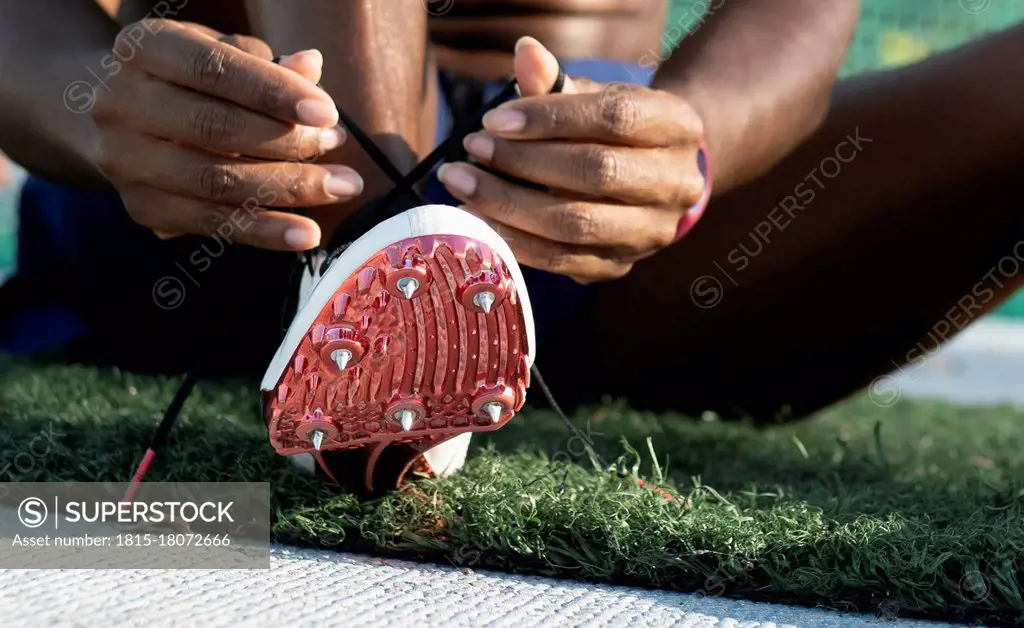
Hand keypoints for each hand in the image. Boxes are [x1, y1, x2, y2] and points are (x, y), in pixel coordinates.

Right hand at [91, 20, 363, 250]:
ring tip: (340, 187)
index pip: (214, 69)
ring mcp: (126, 161)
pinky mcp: (142, 207)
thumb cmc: (189, 79)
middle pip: (215, 128)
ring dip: (287, 189)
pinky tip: (306, 234)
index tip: (327, 113)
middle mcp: (122, 103)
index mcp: (143, 50)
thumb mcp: (221, 54)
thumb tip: (311, 68)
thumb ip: (264, 63)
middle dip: (288, 142)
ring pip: (216, 182)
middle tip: (338, 147)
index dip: (273, 91)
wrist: (115, 117)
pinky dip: (264, 231)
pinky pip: (211, 224)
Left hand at [438, 38, 706, 282]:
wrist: (650, 181)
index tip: (494, 119)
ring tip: (464, 186)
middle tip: (472, 150)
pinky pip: (563, 261)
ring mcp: (650, 232)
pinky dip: (516, 242)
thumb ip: (556, 82)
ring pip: (576, 224)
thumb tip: (525, 52)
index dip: (551, 118)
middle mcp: (675, 184)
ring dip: (510, 205)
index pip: (615, 118)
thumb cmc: (614, 131)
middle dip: (523, 161)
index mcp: (678, 127)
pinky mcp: (620, 267)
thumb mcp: (593, 99)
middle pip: (596, 172)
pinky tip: (481, 221)